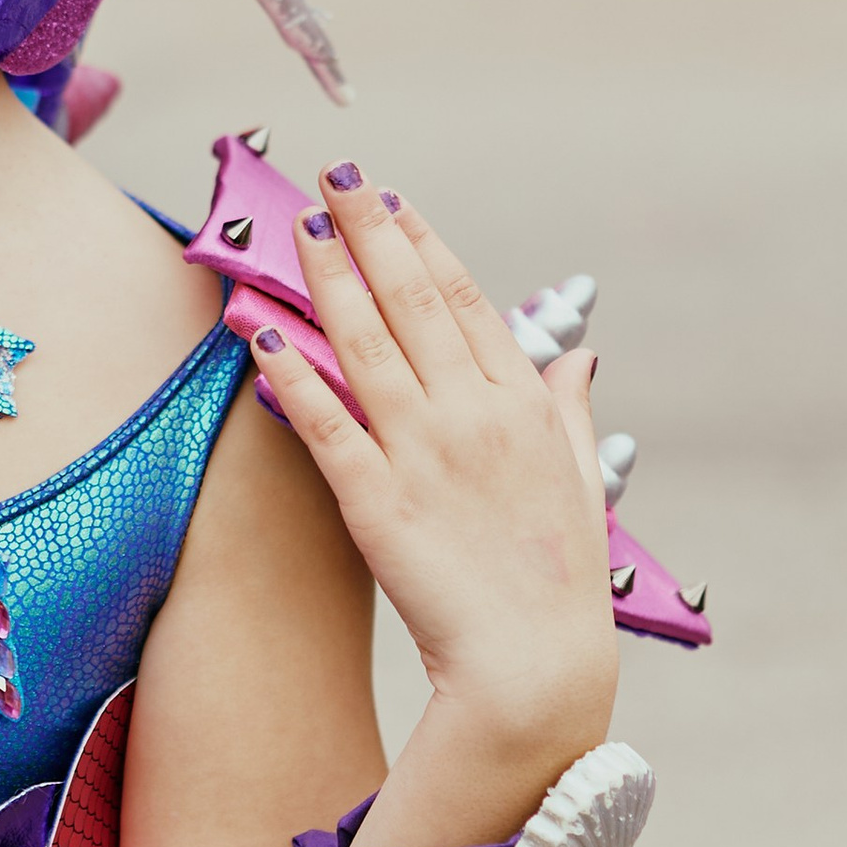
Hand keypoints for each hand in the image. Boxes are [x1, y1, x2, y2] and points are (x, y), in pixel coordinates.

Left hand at [246, 169, 618, 844]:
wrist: (534, 669)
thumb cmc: (558, 581)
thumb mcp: (582, 481)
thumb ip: (571, 408)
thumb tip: (578, 352)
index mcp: (523, 404)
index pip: (465, 299)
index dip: (421, 242)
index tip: (390, 199)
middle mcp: (473, 414)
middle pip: (411, 301)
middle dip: (368, 230)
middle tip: (332, 178)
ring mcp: (423, 454)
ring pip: (365, 346)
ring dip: (328, 280)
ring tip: (299, 229)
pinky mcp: (377, 503)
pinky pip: (328, 424)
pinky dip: (294, 375)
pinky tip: (263, 334)